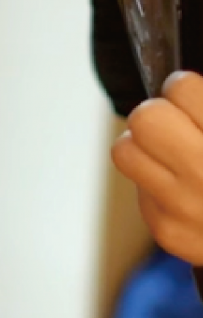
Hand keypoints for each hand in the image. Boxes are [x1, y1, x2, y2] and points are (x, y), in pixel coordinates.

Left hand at [114, 73, 202, 263]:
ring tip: (173, 151)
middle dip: (159, 113)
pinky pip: (141, 190)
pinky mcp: (167, 231)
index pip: (181, 87)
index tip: (192, 96)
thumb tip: (184, 86)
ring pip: (125, 151)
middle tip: (178, 122)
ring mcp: (183, 207)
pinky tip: (187, 189)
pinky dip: (158, 184)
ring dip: (144, 146)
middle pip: (144, 117)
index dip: (186, 87)